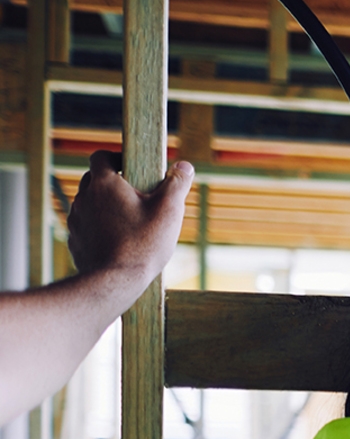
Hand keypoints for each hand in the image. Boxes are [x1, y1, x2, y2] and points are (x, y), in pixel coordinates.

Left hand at [66, 151, 192, 288]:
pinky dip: (99, 226)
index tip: (131, 167)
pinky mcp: (74, 239)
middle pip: (94, 179)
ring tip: (129, 221)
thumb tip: (185, 166)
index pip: (101, 156)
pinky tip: (118, 240)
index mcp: (104, 184)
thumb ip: (177, 184)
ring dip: (106, 206)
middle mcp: (84, 197)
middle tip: (136, 196)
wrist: (114, 282)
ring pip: (89, 203)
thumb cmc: (143, 245)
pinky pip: (86, 225)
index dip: (116, 157)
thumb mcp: (169, 211)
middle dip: (113, 182)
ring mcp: (76, 219)